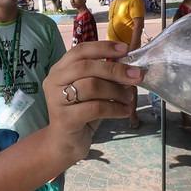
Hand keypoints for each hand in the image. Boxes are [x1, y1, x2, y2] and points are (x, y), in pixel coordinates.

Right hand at [43, 41, 141, 156]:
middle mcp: (54, 81)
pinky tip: (125, 111)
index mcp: (60, 70)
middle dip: (115, 69)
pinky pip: (96, 108)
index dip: (103, 47)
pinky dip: (115, 108)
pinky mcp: (65, 119)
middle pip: (86, 67)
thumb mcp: (91, 90)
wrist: (64, 143)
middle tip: (136, 75)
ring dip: (117, 90)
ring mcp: (57, 100)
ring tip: (129, 98)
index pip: (80, 51)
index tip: (125, 49)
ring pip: (92, 86)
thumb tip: (130, 67)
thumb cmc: (81, 112)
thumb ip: (103, 77)